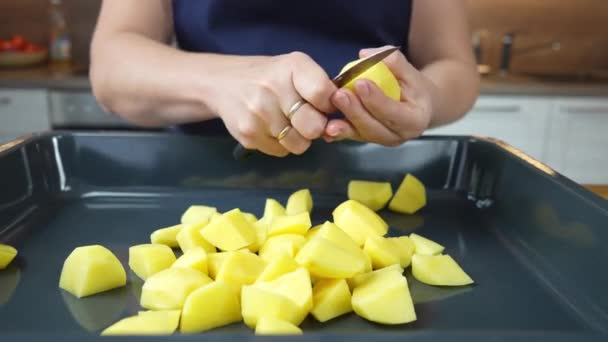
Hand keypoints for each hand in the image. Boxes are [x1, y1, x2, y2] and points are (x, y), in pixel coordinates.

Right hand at [208, 52, 336, 156]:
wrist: (223, 83)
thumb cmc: (269, 77)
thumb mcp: (295, 69)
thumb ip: (320, 90)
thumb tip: (340, 123)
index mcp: (292, 66)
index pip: (324, 94)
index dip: (329, 106)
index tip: (323, 106)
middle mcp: (274, 88)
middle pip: (313, 127)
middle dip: (315, 128)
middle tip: (305, 120)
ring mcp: (258, 113)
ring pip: (299, 145)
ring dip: (298, 139)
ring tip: (286, 123)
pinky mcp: (248, 134)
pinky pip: (280, 152)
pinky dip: (280, 144)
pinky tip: (270, 128)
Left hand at [325, 46, 438, 145]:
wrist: (418, 106)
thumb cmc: (414, 87)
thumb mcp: (411, 73)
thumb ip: (393, 62)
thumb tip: (365, 55)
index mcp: (414, 120)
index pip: (394, 113)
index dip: (376, 100)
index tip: (360, 83)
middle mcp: (398, 136)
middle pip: (374, 128)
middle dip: (355, 112)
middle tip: (339, 95)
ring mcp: (382, 141)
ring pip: (362, 134)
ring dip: (344, 126)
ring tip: (330, 114)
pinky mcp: (369, 139)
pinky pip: (353, 137)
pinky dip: (340, 133)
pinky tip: (326, 131)